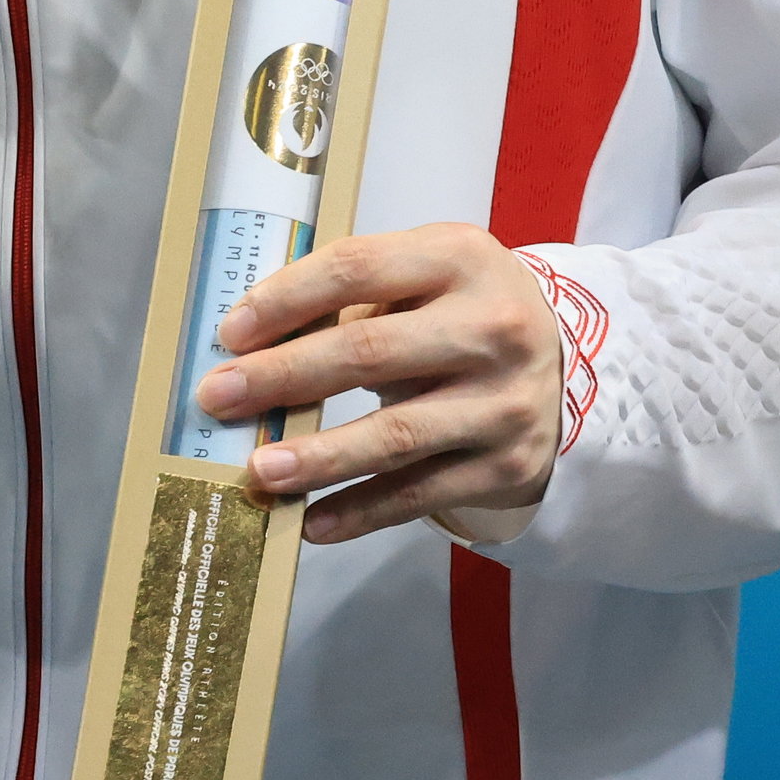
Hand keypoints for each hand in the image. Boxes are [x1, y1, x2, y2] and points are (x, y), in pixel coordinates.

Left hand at [195, 225, 561, 544]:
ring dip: (318, 457)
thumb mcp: (429, 277)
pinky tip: (312, 522)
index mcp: (462, 258)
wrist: (561, 368)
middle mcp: (493, 325)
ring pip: (395, 436)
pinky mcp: (507, 463)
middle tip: (217, 398)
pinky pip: (419, 494)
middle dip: (283, 377)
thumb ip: (357, 298)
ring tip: (260, 471)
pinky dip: (360, 512)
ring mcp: (504, 400)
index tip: (230, 332)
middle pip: (369, 353)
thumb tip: (250, 347)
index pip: (358, 269)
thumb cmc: (464, 314)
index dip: (287, 299)